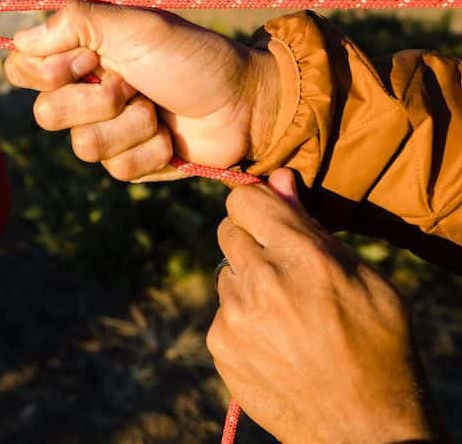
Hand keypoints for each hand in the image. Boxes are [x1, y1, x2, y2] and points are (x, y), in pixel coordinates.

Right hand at [4, 2, 278, 180]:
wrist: (246, 103)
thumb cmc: (193, 56)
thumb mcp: (138, 27)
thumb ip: (78, 23)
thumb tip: (20, 39)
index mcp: (79, 54)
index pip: (22, 67)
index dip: (49, 71)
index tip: (89, 60)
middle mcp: (85, 93)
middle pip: (46, 114)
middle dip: (97, 102)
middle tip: (134, 84)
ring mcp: (105, 131)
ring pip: (82, 147)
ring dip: (131, 126)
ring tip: (158, 110)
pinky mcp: (129, 163)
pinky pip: (117, 170)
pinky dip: (151, 150)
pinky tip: (171, 136)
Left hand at [210, 169, 435, 442]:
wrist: (365, 428)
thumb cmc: (378, 346)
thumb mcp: (366, 280)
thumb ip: (312, 225)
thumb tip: (278, 178)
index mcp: (301, 256)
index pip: (244, 200)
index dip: (257, 207)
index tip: (268, 219)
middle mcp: (260, 280)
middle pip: (228, 232)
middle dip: (252, 243)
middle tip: (284, 271)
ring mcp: (234, 315)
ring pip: (226, 274)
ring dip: (247, 284)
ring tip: (287, 315)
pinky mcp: (220, 344)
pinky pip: (223, 313)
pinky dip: (242, 321)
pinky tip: (275, 343)